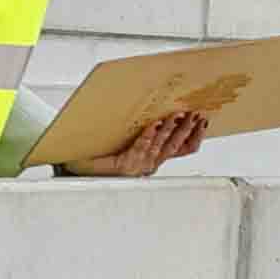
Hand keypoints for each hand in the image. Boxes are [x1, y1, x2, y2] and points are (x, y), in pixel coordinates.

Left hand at [57, 108, 212, 178]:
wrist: (75, 166)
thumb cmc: (98, 156)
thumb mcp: (128, 145)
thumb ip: (145, 135)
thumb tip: (158, 112)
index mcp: (152, 160)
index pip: (183, 149)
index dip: (195, 136)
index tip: (203, 120)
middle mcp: (149, 164)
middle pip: (175, 146)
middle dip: (188, 129)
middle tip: (196, 114)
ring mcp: (138, 166)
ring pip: (161, 146)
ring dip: (172, 129)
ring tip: (178, 114)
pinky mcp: (125, 166)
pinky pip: (141, 147)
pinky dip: (149, 135)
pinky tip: (154, 124)